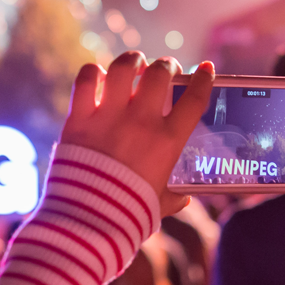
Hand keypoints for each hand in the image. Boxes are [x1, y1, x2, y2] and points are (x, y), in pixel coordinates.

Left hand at [60, 52, 214, 216]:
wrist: (88, 223)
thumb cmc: (128, 216)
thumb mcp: (159, 205)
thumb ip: (173, 198)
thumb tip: (183, 198)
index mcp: (167, 142)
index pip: (194, 99)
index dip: (204, 78)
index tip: (206, 68)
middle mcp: (141, 123)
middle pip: (160, 73)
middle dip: (167, 66)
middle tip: (165, 70)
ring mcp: (109, 117)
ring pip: (124, 67)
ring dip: (132, 61)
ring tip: (135, 64)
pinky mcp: (78, 119)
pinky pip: (86, 80)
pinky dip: (93, 72)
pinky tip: (99, 77)